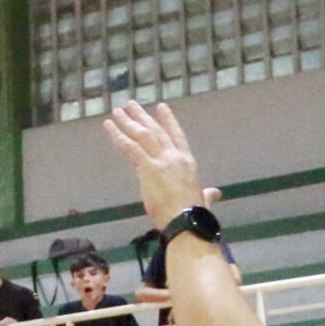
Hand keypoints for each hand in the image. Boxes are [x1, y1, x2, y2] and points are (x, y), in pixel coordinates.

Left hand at [102, 101, 209, 230]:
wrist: (186, 221)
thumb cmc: (194, 214)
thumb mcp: (203, 199)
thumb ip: (208, 194)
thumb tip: (215, 194)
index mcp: (187, 162)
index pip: (177, 135)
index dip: (169, 120)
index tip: (161, 107)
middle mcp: (174, 156)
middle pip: (156, 131)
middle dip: (142, 116)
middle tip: (131, 104)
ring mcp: (161, 160)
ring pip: (142, 135)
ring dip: (128, 121)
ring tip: (117, 111)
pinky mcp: (148, 168)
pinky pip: (131, 148)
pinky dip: (119, 136)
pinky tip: (109, 127)